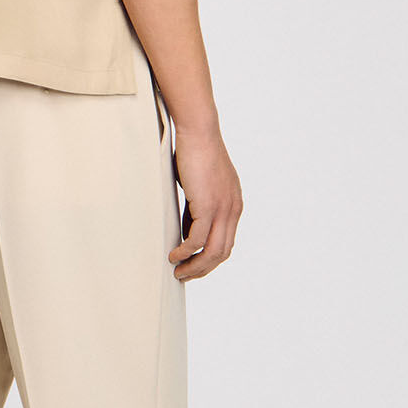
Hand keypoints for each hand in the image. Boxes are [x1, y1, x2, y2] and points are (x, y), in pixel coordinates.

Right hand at [169, 124, 241, 279]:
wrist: (199, 131)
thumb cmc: (195, 153)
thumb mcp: (200, 186)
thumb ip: (197, 208)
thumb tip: (187, 228)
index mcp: (233, 205)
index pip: (226, 242)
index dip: (209, 259)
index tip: (193, 265)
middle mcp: (233, 210)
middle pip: (222, 253)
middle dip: (202, 269)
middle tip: (184, 275)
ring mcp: (222, 209)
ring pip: (212, 251)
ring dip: (195, 266)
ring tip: (178, 271)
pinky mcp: (208, 206)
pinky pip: (196, 239)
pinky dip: (185, 251)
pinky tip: (174, 254)